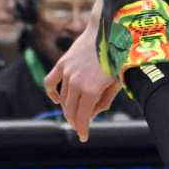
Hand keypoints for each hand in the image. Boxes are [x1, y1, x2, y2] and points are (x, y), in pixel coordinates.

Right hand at [45, 9, 119, 138]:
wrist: (108, 31)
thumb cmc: (118, 57)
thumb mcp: (116, 83)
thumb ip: (104, 101)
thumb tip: (93, 114)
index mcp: (91, 90)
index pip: (82, 117)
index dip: (82, 129)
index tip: (84, 137)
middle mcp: (76, 83)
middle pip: (70, 111)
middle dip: (75, 122)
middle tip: (81, 127)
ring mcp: (67, 73)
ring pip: (63, 99)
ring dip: (68, 109)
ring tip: (76, 114)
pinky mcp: (62, 64)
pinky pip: (51, 82)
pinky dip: (53, 93)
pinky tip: (58, 99)